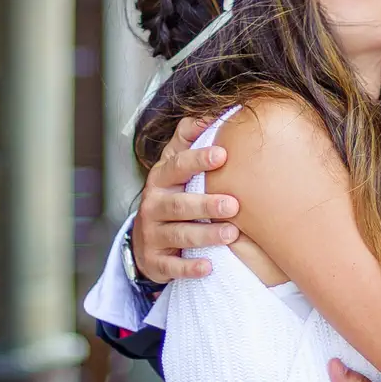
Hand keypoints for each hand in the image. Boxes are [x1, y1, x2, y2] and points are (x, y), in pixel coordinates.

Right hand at [131, 114, 240, 282]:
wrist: (146, 240)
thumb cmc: (172, 193)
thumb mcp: (174, 165)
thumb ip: (188, 138)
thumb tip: (211, 113)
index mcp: (160, 179)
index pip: (176, 166)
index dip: (197, 160)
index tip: (223, 155)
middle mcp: (153, 206)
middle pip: (178, 205)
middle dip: (205, 205)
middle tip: (234, 204)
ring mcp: (152, 235)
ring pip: (179, 236)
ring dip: (205, 236)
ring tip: (232, 234)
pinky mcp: (156, 262)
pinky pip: (172, 267)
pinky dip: (189, 268)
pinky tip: (209, 267)